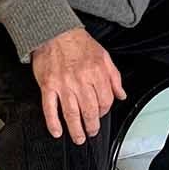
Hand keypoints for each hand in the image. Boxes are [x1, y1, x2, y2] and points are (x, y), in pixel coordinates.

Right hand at [30, 28, 125, 144]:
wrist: (54, 31)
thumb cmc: (78, 43)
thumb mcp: (104, 56)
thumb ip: (114, 77)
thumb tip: (121, 94)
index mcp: (96, 72)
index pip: (105, 100)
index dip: (105, 111)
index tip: (101, 114)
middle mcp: (80, 79)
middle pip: (89, 110)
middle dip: (92, 126)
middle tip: (91, 132)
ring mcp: (63, 84)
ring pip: (71, 113)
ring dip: (76, 129)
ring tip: (78, 138)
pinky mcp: (47, 85)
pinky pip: (50, 108)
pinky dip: (53, 122)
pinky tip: (57, 131)